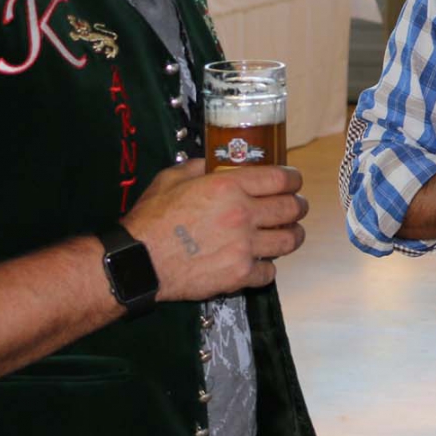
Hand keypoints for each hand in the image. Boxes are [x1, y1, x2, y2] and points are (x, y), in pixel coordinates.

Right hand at [122, 161, 308, 301]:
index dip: (294, 179)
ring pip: (290, 240)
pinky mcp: (239, 274)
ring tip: (288, 234)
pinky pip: (270, 272)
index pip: (282, 178)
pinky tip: (260, 262)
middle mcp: (243, 214)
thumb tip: (213, 162)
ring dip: (292, 235)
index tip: (294, 182)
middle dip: (298, 206)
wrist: (137, 262)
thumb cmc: (151, 219)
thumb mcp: (172, 179)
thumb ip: (199, 167)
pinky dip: (267, 267)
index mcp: (229, 186)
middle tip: (295, 208)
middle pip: (293, 208)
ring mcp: (244, 246)